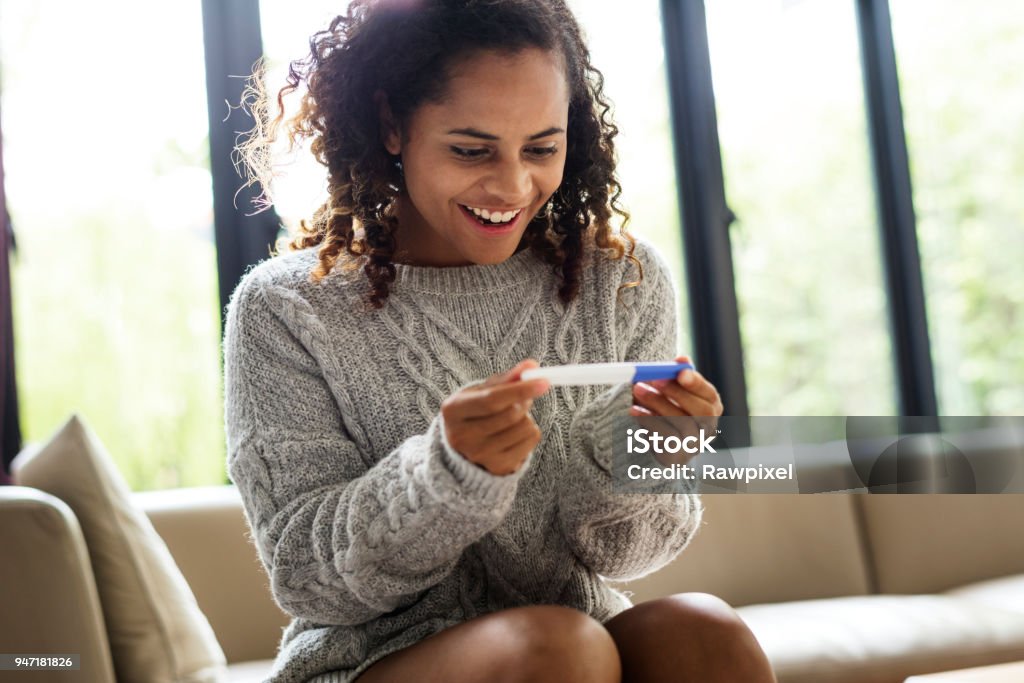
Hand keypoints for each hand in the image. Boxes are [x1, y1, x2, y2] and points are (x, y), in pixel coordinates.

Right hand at [441, 359, 549, 475]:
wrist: (464, 448)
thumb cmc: (475, 412)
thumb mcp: (481, 391)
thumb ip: (506, 378)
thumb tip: (532, 366)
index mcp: (452, 410)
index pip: (491, 400)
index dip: (519, 390)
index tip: (544, 382)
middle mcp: (461, 436)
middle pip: (510, 414)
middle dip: (524, 401)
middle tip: (522, 397)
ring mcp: (478, 455)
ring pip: (523, 428)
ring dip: (526, 417)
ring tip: (512, 418)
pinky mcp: (496, 467)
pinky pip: (530, 442)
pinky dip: (529, 432)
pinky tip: (515, 433)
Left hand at [629, 355, 722, 464]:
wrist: (659, 443)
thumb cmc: (668, 409)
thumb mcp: (673, 390)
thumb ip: (677, 375)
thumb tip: (682, 359)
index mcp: (712, 406)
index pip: (709, 393)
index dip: (696, 383)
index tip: (680, 372)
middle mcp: (708, 426)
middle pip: (700, 411)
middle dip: (676, 393)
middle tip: (653, 379)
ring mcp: (694, 444)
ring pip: (682, 424)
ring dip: (658, 405)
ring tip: (638, 391)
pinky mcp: (676, 455)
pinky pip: (665, 438)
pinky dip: (649, 421)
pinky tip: (635, 410)